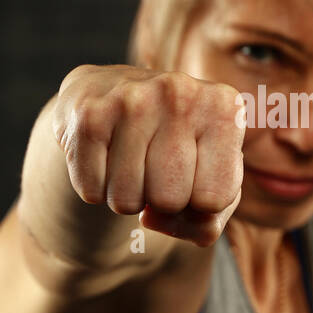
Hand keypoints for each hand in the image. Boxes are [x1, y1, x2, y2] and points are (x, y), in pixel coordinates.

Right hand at [52, 64, 244, 245]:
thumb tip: (152, 219)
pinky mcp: (88, 114)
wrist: (110, 89)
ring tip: (130, 162)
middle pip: (170, 201)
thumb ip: (207, 222)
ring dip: (127, 197)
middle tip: (156, 169)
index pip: (215, 200)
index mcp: (224, 107)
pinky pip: (92, 191)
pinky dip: (96, 188)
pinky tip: (104, 156)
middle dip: (161, 201)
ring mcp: (131, 99)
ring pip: (126, 201)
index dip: (199, 204)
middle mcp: (181, 93)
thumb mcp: (209, 176)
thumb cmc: (174, 144)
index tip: (193, 175)